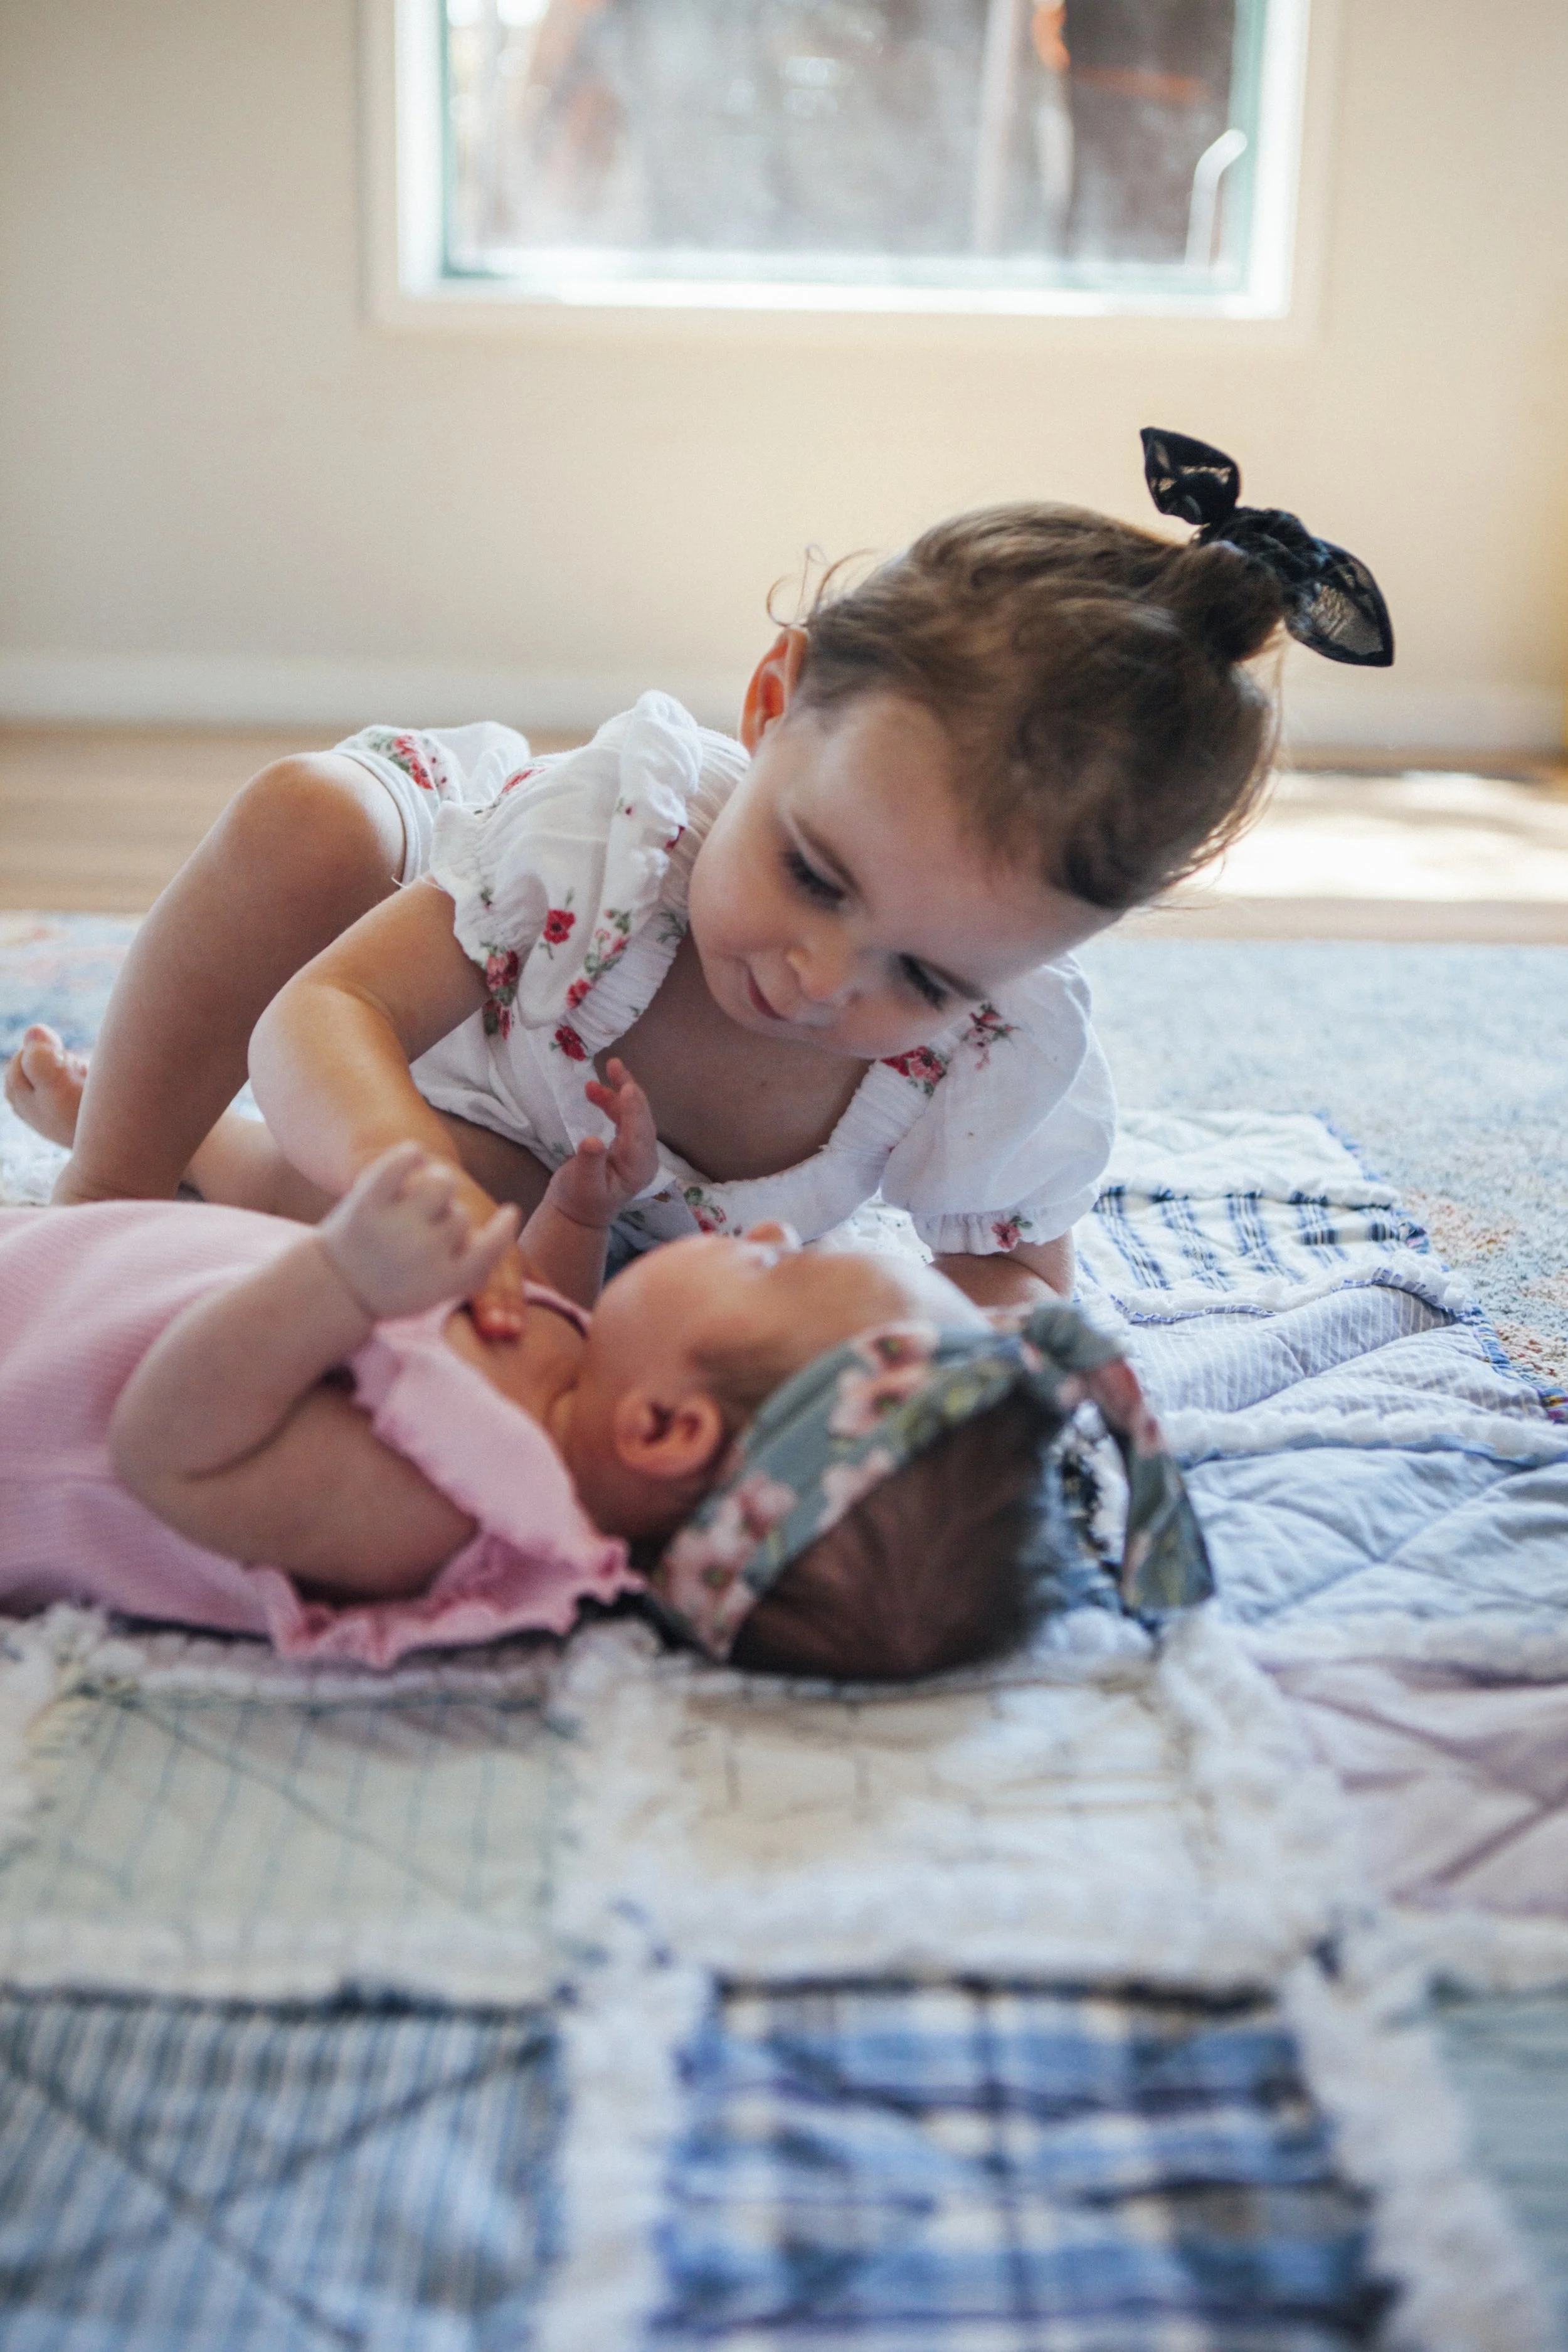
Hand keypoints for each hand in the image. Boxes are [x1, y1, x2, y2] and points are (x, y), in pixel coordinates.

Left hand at [319, 1142, 520, 1321]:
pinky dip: (408, 1155)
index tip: (510, 1212)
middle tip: (423, 1231)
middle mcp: (423, 1254)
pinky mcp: (367, 1204)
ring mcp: (395, 1227)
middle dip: (449, 1218)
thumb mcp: (434, 1294)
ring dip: (435, 1183)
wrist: (333, 1286)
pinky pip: (402, 1163)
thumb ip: (470, 1270)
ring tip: (417, 1194)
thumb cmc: (392, 1289)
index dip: (502, 1230)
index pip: (490, 1250)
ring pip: (442, 1183)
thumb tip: (504, 1236)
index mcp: (444, 1282)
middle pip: (463, 1216)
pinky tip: (410, 1157)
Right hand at [546, 1058, 659, 1229]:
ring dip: (617, 1093)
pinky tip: (595, 1091)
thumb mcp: (581, 1183)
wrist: (579, 1212)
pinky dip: (611, 1102)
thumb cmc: (579, 1200)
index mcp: (638, 1169)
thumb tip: (592, 1141)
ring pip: (633, 1114)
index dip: (634, 1109)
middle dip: (629, 1090)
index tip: (627, 1087)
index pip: (639, 1133)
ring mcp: (637, 1150)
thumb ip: (588, 1162)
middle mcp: (643, 1158)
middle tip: (614, 1065)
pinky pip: (624, 1117)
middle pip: (641, 1118)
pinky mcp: (628, 1144)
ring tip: (598, 1075)